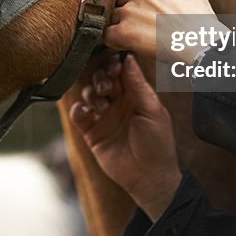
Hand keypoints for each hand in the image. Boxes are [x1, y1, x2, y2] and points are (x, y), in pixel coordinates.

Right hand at [70, 55, 181, 219]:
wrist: (149, 177)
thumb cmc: (158, 144)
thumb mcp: (152, 111)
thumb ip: (138, 85)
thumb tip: (129, 58)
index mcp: (135, 94)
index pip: (120, 70)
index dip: (114, 63)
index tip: (114, 64)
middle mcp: (118, 102)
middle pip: (101, 77)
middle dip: (101, 76)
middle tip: (108, 87)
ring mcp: (103, 116)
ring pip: (88, 92)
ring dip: (92, 93)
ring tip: (102, 104)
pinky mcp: (91, 132)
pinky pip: (78, 115)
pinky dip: (79, 110)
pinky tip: (88, 113)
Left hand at [105, 0, 216, 61]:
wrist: (202, 44)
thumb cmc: (200, 20)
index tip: (144, 10)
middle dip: (126, 12)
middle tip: (142, 26)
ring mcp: (130, 10)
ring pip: (113, 17)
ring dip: (121, 27)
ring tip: (138, 37)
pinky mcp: (124, 31)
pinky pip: (107, 35)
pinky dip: (114, 43)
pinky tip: (127, 45)